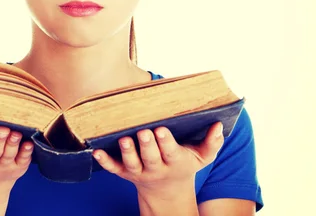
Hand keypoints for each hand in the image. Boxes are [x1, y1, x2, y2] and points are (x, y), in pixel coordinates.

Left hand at [93, 122, 223, 194]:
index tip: (162, 129)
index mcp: (174, 162)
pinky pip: (113, 168)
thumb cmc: (184, 165)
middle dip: (147, 145)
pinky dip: (105, 161)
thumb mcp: (202, 157)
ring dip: (127, 152)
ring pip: (131, 163)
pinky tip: (96, 151)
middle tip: (144, 131)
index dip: (166, 142)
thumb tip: (219, 125)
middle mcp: (155, 168)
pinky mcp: (124, 173)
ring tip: (124, 139)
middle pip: (150, 158)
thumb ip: (212, 143)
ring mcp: (138, 171)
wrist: (167, 190)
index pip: (171, 152)